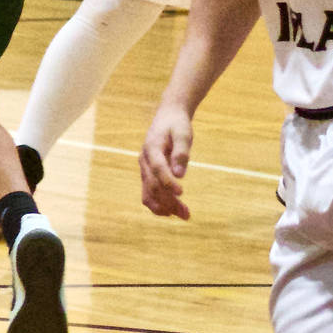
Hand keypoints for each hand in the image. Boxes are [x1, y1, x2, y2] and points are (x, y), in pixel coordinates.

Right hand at [139, 103, 194, 219]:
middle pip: (152, 184)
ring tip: (184, 216)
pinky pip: (148, 192)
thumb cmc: (177, 125)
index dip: (168, 181)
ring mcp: (145, 168)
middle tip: (187, 214)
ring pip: (148, 192)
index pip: (158, 168)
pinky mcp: (149, 173)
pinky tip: (173, 212)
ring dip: (164, 206)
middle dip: (168, 201)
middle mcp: (144, 160)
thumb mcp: (183, 134)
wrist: (167, 117)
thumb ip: (181, 153)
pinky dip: (158, 204)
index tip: (182, 192)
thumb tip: (180, 175)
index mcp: (151, 147)